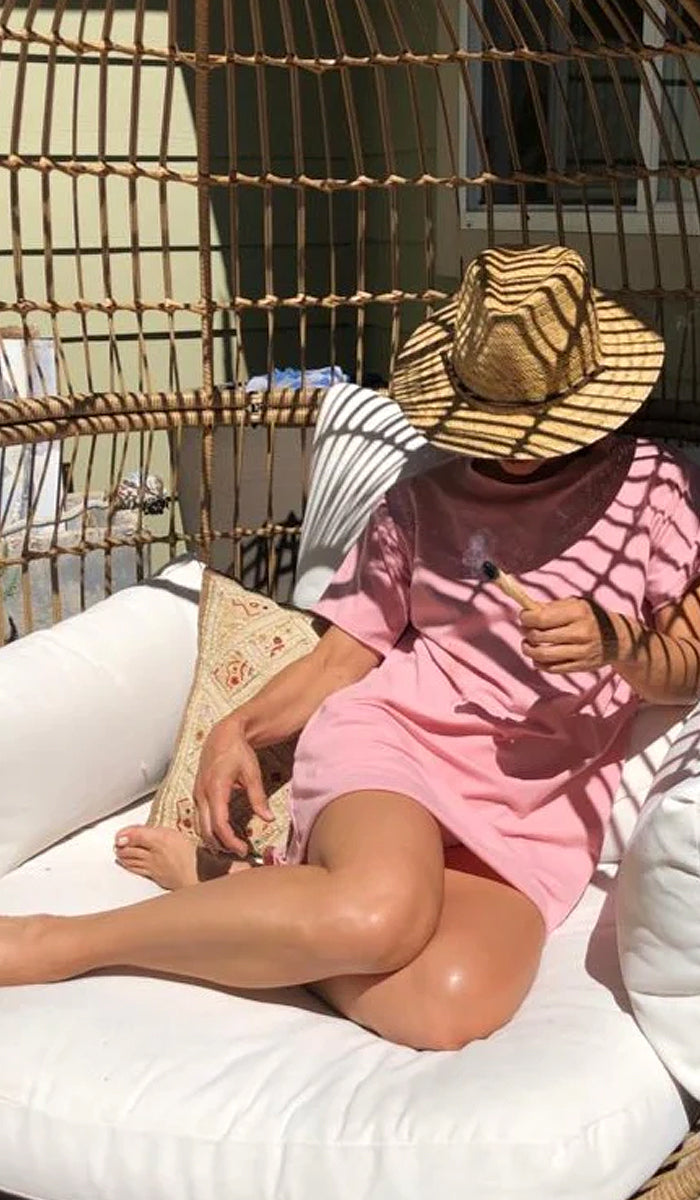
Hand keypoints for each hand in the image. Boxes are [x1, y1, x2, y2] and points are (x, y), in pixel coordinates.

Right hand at [193, 714, 272, 855]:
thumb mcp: (251, 773)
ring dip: (213, 840)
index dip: (230, 841)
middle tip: (239, 853)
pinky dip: (209, 830)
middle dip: (221, 846)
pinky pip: (199, 818)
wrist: (222, 735)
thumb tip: (268, 818)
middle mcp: (202, 794)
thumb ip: (258, 797)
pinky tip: (222, 834)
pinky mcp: (197, 794)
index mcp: (215, 789)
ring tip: (231, 847)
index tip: (243, 849)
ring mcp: (197, 795)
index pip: (219, 824)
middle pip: (206, 830)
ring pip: (199, 826)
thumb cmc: (237, 751)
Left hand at [520, 597, 616, 673]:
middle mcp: (581, 632)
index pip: (541, 618)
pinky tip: (538, 657)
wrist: (619, 638)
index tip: (523, 616)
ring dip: (529, 650)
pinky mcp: (582, 666)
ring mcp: (582, 651)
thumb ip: (552, 606)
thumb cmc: (590, 617)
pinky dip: (539, 663)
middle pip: (539, 637)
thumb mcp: (576, 604)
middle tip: (525, 630)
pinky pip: (552, 668)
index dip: (526, 618)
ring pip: (543, 655)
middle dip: (526, 633)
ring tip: (527, 645)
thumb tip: (527, 609)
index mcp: (578, 612)